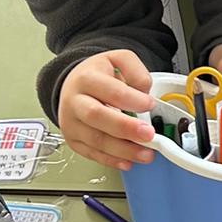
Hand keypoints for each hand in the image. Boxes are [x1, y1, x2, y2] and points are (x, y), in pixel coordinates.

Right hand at [58, 50, 155, 171]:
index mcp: (86, 79)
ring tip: (146, 153)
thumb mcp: (118, 60)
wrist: (73, 84)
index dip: (132, 99)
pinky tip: (128, 162)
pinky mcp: (73, 140)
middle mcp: (74, 102)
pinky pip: (92, 154)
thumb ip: (136, 71)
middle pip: (97, 117)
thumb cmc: (98, 75)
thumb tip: (144, 93)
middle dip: (125, 128)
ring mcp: (71, 123)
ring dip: (123, 150)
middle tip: (149, 135)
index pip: (110, 91)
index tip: (150, 104)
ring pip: (95, 140)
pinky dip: (111, 160)